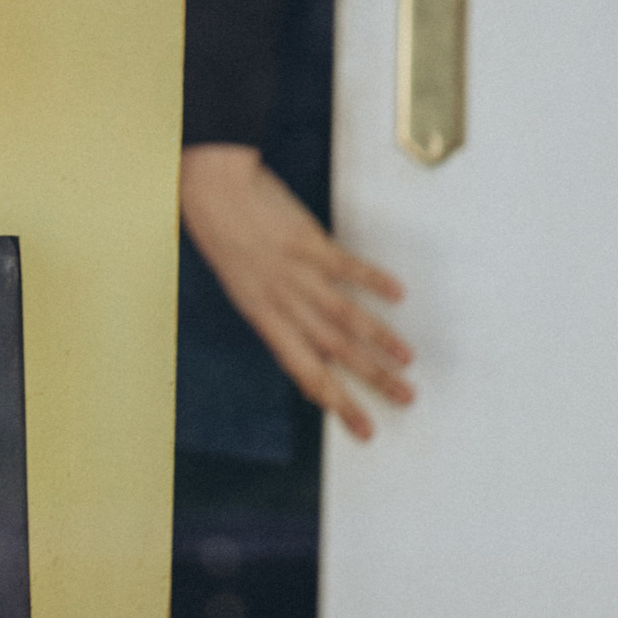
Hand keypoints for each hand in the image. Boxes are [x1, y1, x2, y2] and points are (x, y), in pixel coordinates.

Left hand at [179, 143, 414, 439]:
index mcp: (262, 317)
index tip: (364, 427)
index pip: (304, 371)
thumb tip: (308, 335)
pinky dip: (372, 281)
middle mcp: (280, 302)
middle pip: (332, 352)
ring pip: (342, 316)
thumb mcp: (243, 285)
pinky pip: (345, 267)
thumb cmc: (225, 236)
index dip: (337, 402)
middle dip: (371, 380)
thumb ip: (276, 311)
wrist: (211, 190)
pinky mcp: (307, 242)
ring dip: (379, 340)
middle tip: (405, 399)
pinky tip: (396, 293)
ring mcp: (295, 272)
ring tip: (406, 360)